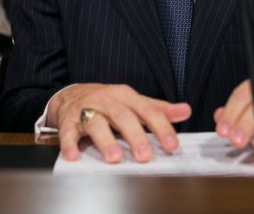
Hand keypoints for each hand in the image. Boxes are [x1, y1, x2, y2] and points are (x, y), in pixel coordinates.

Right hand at [48, 83, 190, 163]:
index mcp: (125, 96)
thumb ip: (158, 108)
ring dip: (105, 140)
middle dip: (135, 136)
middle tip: (145, 155)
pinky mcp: (68, 120)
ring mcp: (86, 109)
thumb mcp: (133, 101)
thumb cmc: (107, 101)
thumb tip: (186, 110)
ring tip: (114, 158)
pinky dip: (69, 144)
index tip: (171, 144)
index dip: (161, 126)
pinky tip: (73, 156)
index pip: (147, 110)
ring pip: (96, 122)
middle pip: (122, 116)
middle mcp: (106, 100)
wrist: (70, 95)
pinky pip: (68, 131)